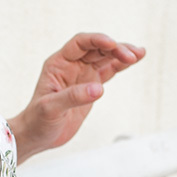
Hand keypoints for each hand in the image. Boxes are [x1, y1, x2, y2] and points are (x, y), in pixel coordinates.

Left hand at [9, 33, 144, 162]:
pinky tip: (134, 60)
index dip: (97, 40)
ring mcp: (82, 75)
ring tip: (139, 53)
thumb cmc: (37, 121)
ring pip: (105, 58)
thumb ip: (73, 97)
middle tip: (131, 55)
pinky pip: (109, 71)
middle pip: (97, 48)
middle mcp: (71, 65)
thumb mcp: (50, 109)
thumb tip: (97, 89)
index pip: (80, 44)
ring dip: (122, 54)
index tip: (112, 44)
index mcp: (58, 64)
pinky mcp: (91, 86)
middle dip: (115, 48)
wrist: (37, 136)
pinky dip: (121, 65)